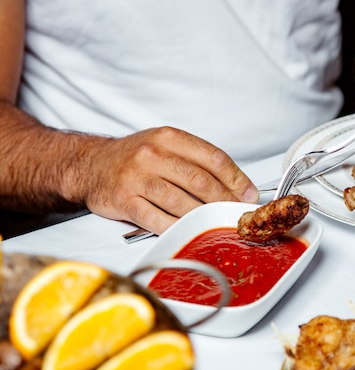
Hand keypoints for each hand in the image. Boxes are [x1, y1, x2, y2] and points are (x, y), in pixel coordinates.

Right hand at [76, 126, 258, 233]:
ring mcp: (137, 178)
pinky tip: (189, 231)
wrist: (91, 165)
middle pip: (200, 181)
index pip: (213, 158)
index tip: (248, 193)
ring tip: (218, 224)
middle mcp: (153, 154)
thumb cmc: (133, 157)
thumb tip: (234, 185)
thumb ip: (196, 160)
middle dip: (225, 201)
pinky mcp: (125, 201)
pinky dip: (177, 228)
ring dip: (204, 217)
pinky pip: (157, 219)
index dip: (236, 178)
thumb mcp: (164, 145)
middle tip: (237, 213)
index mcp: (169, 138)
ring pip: (181, 202)